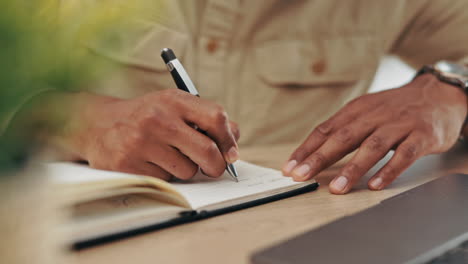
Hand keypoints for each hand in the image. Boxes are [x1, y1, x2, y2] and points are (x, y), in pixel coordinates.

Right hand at [61, 89, 239, 180]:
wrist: (97, 123)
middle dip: (216, 165)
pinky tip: (149, 161)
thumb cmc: (145, 116)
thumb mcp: (172, 106)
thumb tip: (233, 144)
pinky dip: (164, 175)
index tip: (231, 152)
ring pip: (187, 170)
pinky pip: (165, 179)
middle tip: (214, 168)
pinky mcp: (128, 163)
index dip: (229, 139)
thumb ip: (204, 119)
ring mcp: (142, 142)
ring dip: (184, 169)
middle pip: (207, 151)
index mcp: (173, 100)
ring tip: (167, 155)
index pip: (216, 117)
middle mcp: (158, 118)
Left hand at [282, 74, 466, 193]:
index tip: (289, 167)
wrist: (439, 93)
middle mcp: (375, 115)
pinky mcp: (422, 135)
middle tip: (302, 176)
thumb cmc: (395, 108)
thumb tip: (312, 153)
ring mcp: (399, 124)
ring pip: (372, 147)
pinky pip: (404, 155)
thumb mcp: (366, 111)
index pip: (325, 129)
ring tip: (336, 188)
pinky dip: (388, 170)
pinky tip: (375, 185)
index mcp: (356, 109)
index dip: (306, 149)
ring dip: (352, 169)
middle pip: (343, 137)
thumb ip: (343, 130)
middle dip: (319, 158)